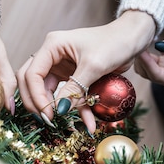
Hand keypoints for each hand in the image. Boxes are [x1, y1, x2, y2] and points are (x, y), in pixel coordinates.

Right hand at [17, 10, 155, 132]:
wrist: (132, 39)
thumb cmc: (114, 43)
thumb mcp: (94, 66)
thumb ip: (75, 88)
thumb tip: (59, 110)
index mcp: (52, 46)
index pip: (32, 73)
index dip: (36, 95)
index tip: (48, 114)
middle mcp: (52, 55)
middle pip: (31, 81)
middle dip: (36, 102)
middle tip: (46, 120)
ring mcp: (60, 66)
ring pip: (47, 91)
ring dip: (54, 108)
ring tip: (61, 124)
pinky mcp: (71, 76)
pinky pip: (66, 95)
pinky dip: (75, 109)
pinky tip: (87, 123)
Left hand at [134, 27, 163, 90]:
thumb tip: (161, 47)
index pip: (158, 76)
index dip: (147, 63)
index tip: (140, 50)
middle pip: (149, 74)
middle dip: (141, 61)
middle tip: (137, 42)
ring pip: (147, 69)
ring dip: (143, 57)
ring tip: (142, 41)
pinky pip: (152, 61)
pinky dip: (148, 53)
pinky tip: (148, 42)